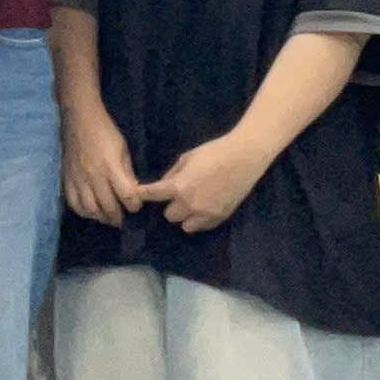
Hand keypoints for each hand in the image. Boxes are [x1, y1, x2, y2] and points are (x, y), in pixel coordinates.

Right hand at [62, 103, 143, 223]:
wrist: (79, 118)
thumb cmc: (105, 131)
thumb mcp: (123, 149)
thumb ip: (127, 172)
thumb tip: (131, 192)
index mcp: (111, 167)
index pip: (126, 196)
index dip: (134, 205)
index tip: (135, 206)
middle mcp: (94, 177)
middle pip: (108, 207)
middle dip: (118, 217)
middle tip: (122, 219)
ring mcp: (79, 179)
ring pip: (90, 210)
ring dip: (101, 218)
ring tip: (107, 217)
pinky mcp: (67, 179)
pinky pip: (73, 203)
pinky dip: (83, 212)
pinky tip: (90, 211)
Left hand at [136, 135, 264, 233]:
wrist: (244, 157)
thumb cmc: (213, 152)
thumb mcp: (187, 157)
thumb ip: (173, 173)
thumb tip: (164, 184)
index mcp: (179, 186)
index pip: (154, 195)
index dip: (143, 195)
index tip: (136, 196)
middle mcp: (189, 204)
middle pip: (169, 216)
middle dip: (171, 206)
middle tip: (178, 195)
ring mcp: (205, 213)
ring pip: (185, 226)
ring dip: (184, 216)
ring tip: (191, 204)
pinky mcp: (219, 218)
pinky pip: (201, 227)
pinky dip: (199, 220)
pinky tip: (204, 207)